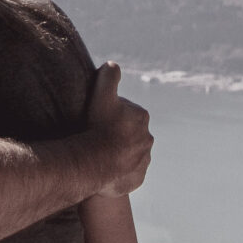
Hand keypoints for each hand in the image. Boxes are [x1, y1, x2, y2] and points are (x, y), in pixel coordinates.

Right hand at [83, 62, 151, 196]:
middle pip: (128, 133)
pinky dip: (119, 172)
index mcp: (141, 117)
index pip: (125, 112)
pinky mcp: (138, 178)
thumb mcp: (102, 94)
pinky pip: (128, 173)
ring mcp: (143, 160)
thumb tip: (113, 64)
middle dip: (116, 134)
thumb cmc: (99, 126)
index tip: (97, 118)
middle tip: (96, 137)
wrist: (97, 161)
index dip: (109, 114)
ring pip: (129, 154)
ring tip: (99, 154)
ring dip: (117, 153)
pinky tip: (105, 171)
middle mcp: (147, 139)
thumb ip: (108, 76)